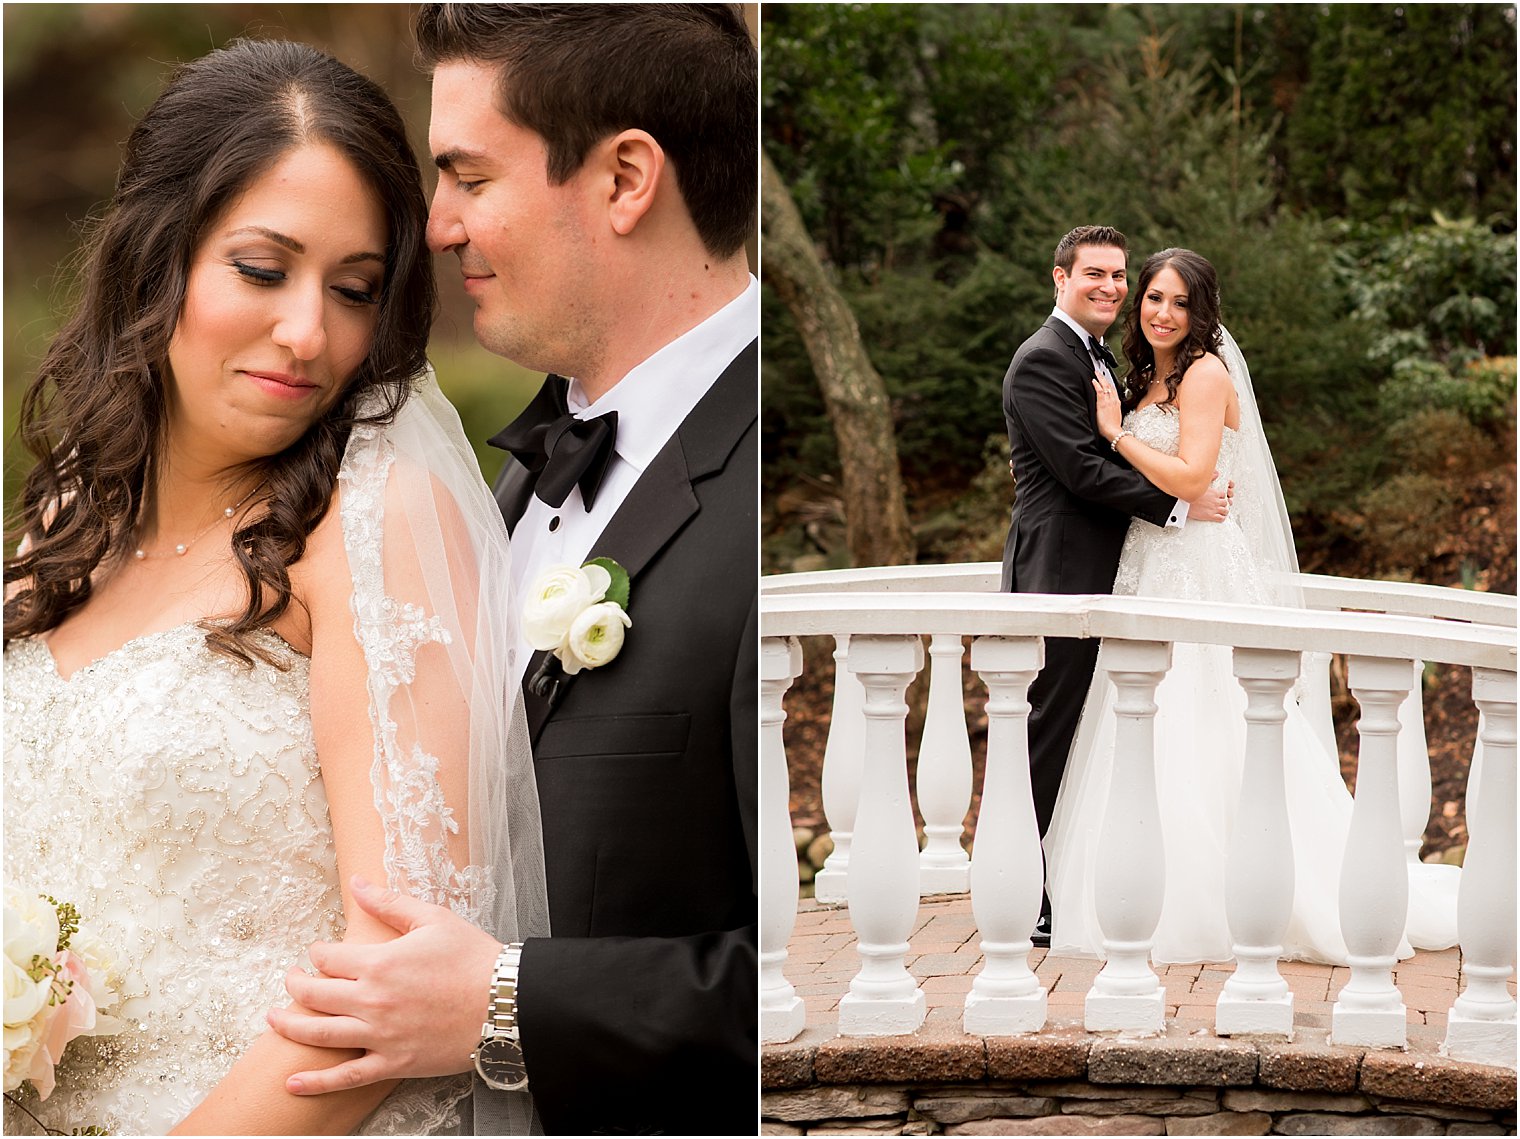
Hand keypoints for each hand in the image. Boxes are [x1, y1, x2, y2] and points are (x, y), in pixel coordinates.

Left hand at [267, 876, 501, 1094]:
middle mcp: (371, 1000)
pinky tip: (292, 1082)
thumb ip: (390, 903)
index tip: (320, 952)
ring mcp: (379, 1036)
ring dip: (290, 1026)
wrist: (506, 1003)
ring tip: (274, 1019)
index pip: (328, 956)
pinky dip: (315, 1082)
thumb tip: (358, 883)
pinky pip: (345, 1078)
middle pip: (313, 994)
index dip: (318, 952)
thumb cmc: (474, 959)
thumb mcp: (433, 919)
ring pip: (319, 1034)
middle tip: (291, 980)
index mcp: (379, 962)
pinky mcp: (392, 1064)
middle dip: (295, 985)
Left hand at [1090, 378, 1121, 439]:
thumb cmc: (1113, 427)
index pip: (1113, 390)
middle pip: (1110, 386)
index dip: (1109, 384)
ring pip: (1105, 386)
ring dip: (1101, 379)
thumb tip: (1107, 410)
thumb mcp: (1114, 416)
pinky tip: (1094, 381)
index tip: (1106, 380)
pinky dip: (1097, 385)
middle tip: (1100, 372)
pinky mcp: (1103, 404)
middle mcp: (1113, 400)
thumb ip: (1111, 411)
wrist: (1113, 431)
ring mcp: (1108, 401)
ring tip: (1096, 373)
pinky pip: (1100, 391)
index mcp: (1116, 403)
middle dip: (1105, 378)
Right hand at [1187, 476, 1232, 521]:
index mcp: (1214, 493)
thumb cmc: (1189, 495)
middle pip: (1225, 502)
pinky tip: (1219, 517)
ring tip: (1221, 511)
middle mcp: (1215, 500)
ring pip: (1225, 510)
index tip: (1219, 498)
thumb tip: (1216, 474)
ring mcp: (1214, 508)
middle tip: (1220, 505)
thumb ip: (1209, 478)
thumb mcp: (1200, 484)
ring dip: (1224, 511)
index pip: (1223, 494)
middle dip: (1223, 504)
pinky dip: (1222, 518)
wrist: (1183, 504)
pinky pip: (1221, 518)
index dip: (1221, 496)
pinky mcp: (1211, 516)